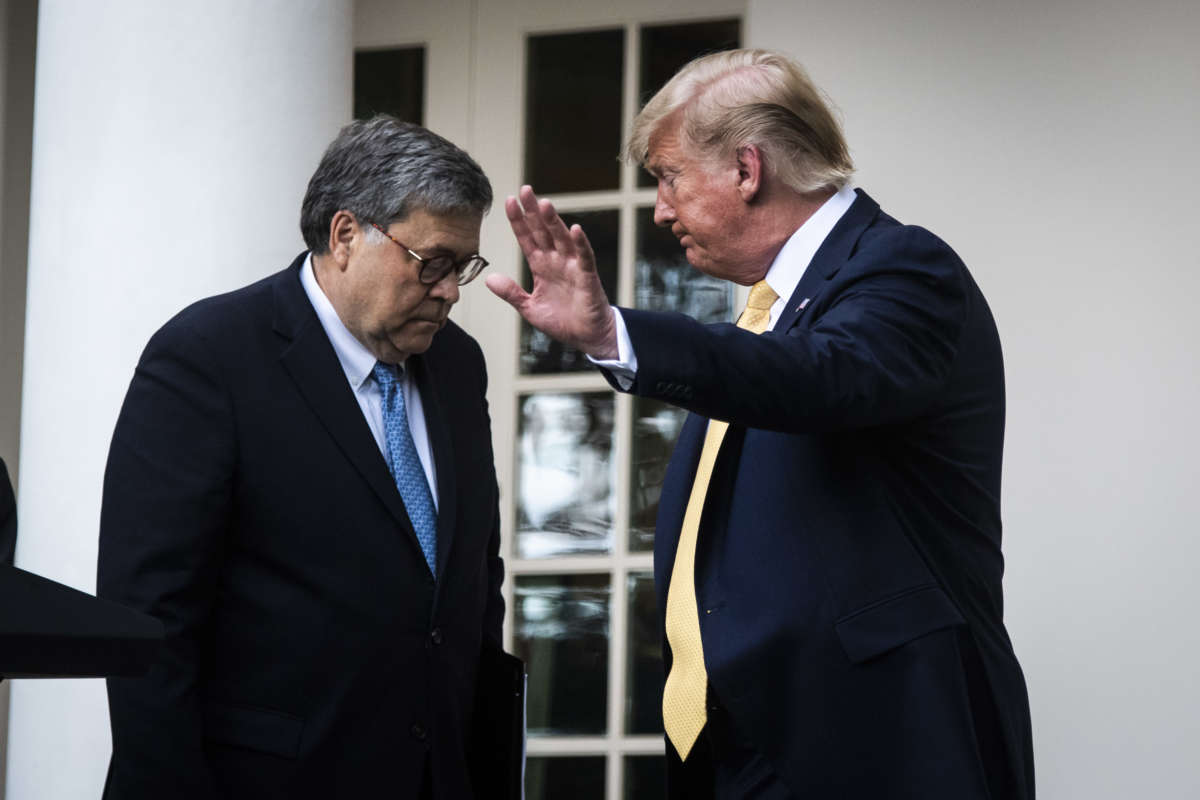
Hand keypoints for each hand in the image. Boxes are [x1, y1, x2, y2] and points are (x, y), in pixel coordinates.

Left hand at [485, 185, 618, 359]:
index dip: (519, 221)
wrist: (588, 337)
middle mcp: (556, 261)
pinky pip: (584, 257)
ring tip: (544, 204)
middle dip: (534, 211)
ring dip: (553, 222)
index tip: (509, 202)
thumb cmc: (562, 322)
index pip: (527, 239)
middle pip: (543, 231)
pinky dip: (580, 244)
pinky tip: (575, 230)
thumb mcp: (529, 308)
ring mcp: (573, 267)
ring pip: (561, 239)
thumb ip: (511, 293)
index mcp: (541, 266)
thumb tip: (489, 279)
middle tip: (525, 190)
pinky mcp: (587, 277)